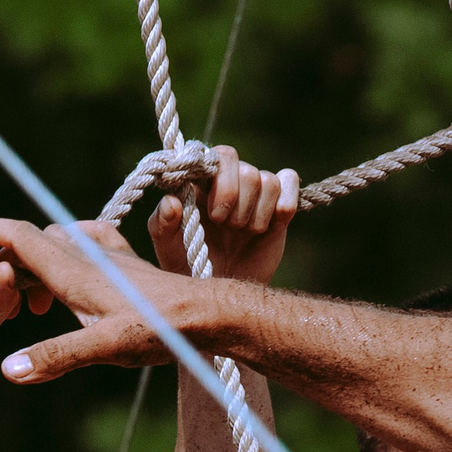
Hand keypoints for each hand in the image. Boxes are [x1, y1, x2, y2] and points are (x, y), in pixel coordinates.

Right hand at [0, 216, 201, 384]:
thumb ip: (55, 356)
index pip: (19, 236)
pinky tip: (71, 273)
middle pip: (31, 241)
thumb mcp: (104, 347)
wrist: (209, 314)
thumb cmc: (160, 330)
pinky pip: (85, 244)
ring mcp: (107, 256)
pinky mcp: (125, 263)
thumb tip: (7, 370)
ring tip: (29, 302)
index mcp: (72, 270)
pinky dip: (65, 253)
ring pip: (56, 244)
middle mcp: (86, 255)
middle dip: (3, 260)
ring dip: (33, 264)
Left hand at [150, 146, 295, 286]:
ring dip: (254, 212)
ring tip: (242, 232)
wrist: (221, 295)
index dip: (218, 177)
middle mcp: (230, 181)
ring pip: (267, 180)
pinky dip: (282, 204)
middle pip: (244, 167)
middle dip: (234, 198)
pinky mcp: (279, 204)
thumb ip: (162, 224)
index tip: (210, 212)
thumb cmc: (189, 268)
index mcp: (202, 184)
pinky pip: (289, 182)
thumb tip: (171, 201)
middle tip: (223, 223)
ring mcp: (256, 192)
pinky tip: (268, 227)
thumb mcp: (168, 250)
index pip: (217, 156)